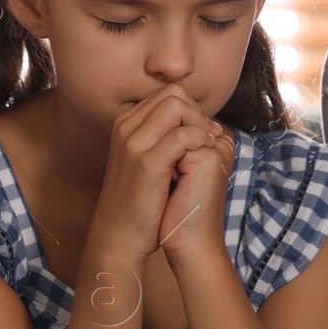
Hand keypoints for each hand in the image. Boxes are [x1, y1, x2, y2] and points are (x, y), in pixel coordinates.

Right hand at [85, 83, 222, 266]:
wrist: (120, 234)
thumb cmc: (138, 199)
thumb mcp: (144, 160)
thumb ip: (160, 136)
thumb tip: (191, 120)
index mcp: (125, 123)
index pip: (167, 94)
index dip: (191, 110)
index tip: (203, 132)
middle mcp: (125, 126)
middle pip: (172, 93)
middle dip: (197, 112)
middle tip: (207, 138)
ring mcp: (133, 142)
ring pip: (177, 106)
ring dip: (199, 124)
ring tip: (206, 147)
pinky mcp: (146, 162)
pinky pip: (182, 135)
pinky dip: (199, 141)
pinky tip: (202, 158)